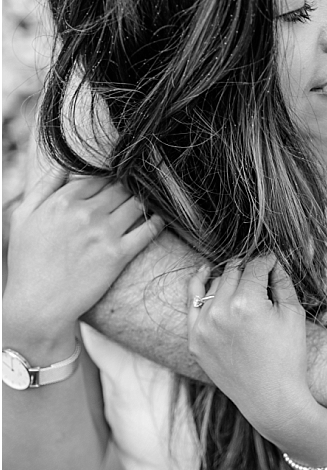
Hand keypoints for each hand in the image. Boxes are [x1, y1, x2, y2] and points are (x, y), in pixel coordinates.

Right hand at [4, 173, 162, 352]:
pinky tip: (159, 219)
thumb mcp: (23, 218)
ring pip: (138, 204)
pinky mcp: (120, 255)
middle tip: (137, 193)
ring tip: (150, 204)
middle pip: (121, 188)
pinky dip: (158, 221)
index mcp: (63, 201)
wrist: (38, 304)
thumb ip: (43, 188)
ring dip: (146, 202)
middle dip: (128, 189)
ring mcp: (105, 233)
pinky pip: (150, 229)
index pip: (98, 177)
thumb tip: (63, 165)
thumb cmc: (27, 261)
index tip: (115, 186)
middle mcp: (86, 213)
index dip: (108, 180)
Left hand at [187, 255, 309, 411]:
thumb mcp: (293, 315)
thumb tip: (273, 263)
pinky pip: (192, 303)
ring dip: (230, 280)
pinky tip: (204, 274)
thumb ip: (282, 283)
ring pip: (215, 285)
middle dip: (249, 268)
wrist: (270, 397)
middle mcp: (220, 311)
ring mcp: (203, 326)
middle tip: (262, 271)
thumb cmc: (288, 357)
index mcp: (247, 303)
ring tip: (245, 284)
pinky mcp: (194, 339)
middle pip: (234, 272)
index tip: (274, 260)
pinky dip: (198, 287)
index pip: (256, 266)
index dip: (268, 260)